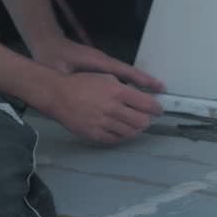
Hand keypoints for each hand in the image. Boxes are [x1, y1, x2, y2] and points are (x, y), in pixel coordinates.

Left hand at [35, 37, 164, 92]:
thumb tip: (80, 89)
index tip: (155, 85)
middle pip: (129, 72)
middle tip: (160, 92)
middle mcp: (102, 60)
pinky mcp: (97, 65)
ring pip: (124, 73)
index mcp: (96, 61)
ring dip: (137, 83)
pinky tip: (130, 93)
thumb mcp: (58, 69)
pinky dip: (127, 82)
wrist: (46, 41)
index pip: (124, 70)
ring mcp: (101, 62)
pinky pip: (116, 74)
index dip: (140, 79)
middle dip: (145, 81)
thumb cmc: (51, 55)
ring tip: (150, 96)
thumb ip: (71, 79)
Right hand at [37, 71, 163, 143]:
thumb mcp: (106, 77)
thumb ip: (125, 87)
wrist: (58, 95)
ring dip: (134, 129)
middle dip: (146, 120)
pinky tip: (118, 129)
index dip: (156, 108)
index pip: (146, 104)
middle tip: (146, 118)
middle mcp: (112, 108)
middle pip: (141, 122)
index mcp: (117, 92)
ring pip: (130, 132)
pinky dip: (120, 135)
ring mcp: (103, 123)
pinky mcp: (94, 134)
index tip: (158, 110)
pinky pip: (115, 139)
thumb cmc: (81, 84)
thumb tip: (141, 97)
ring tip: (132, 124)